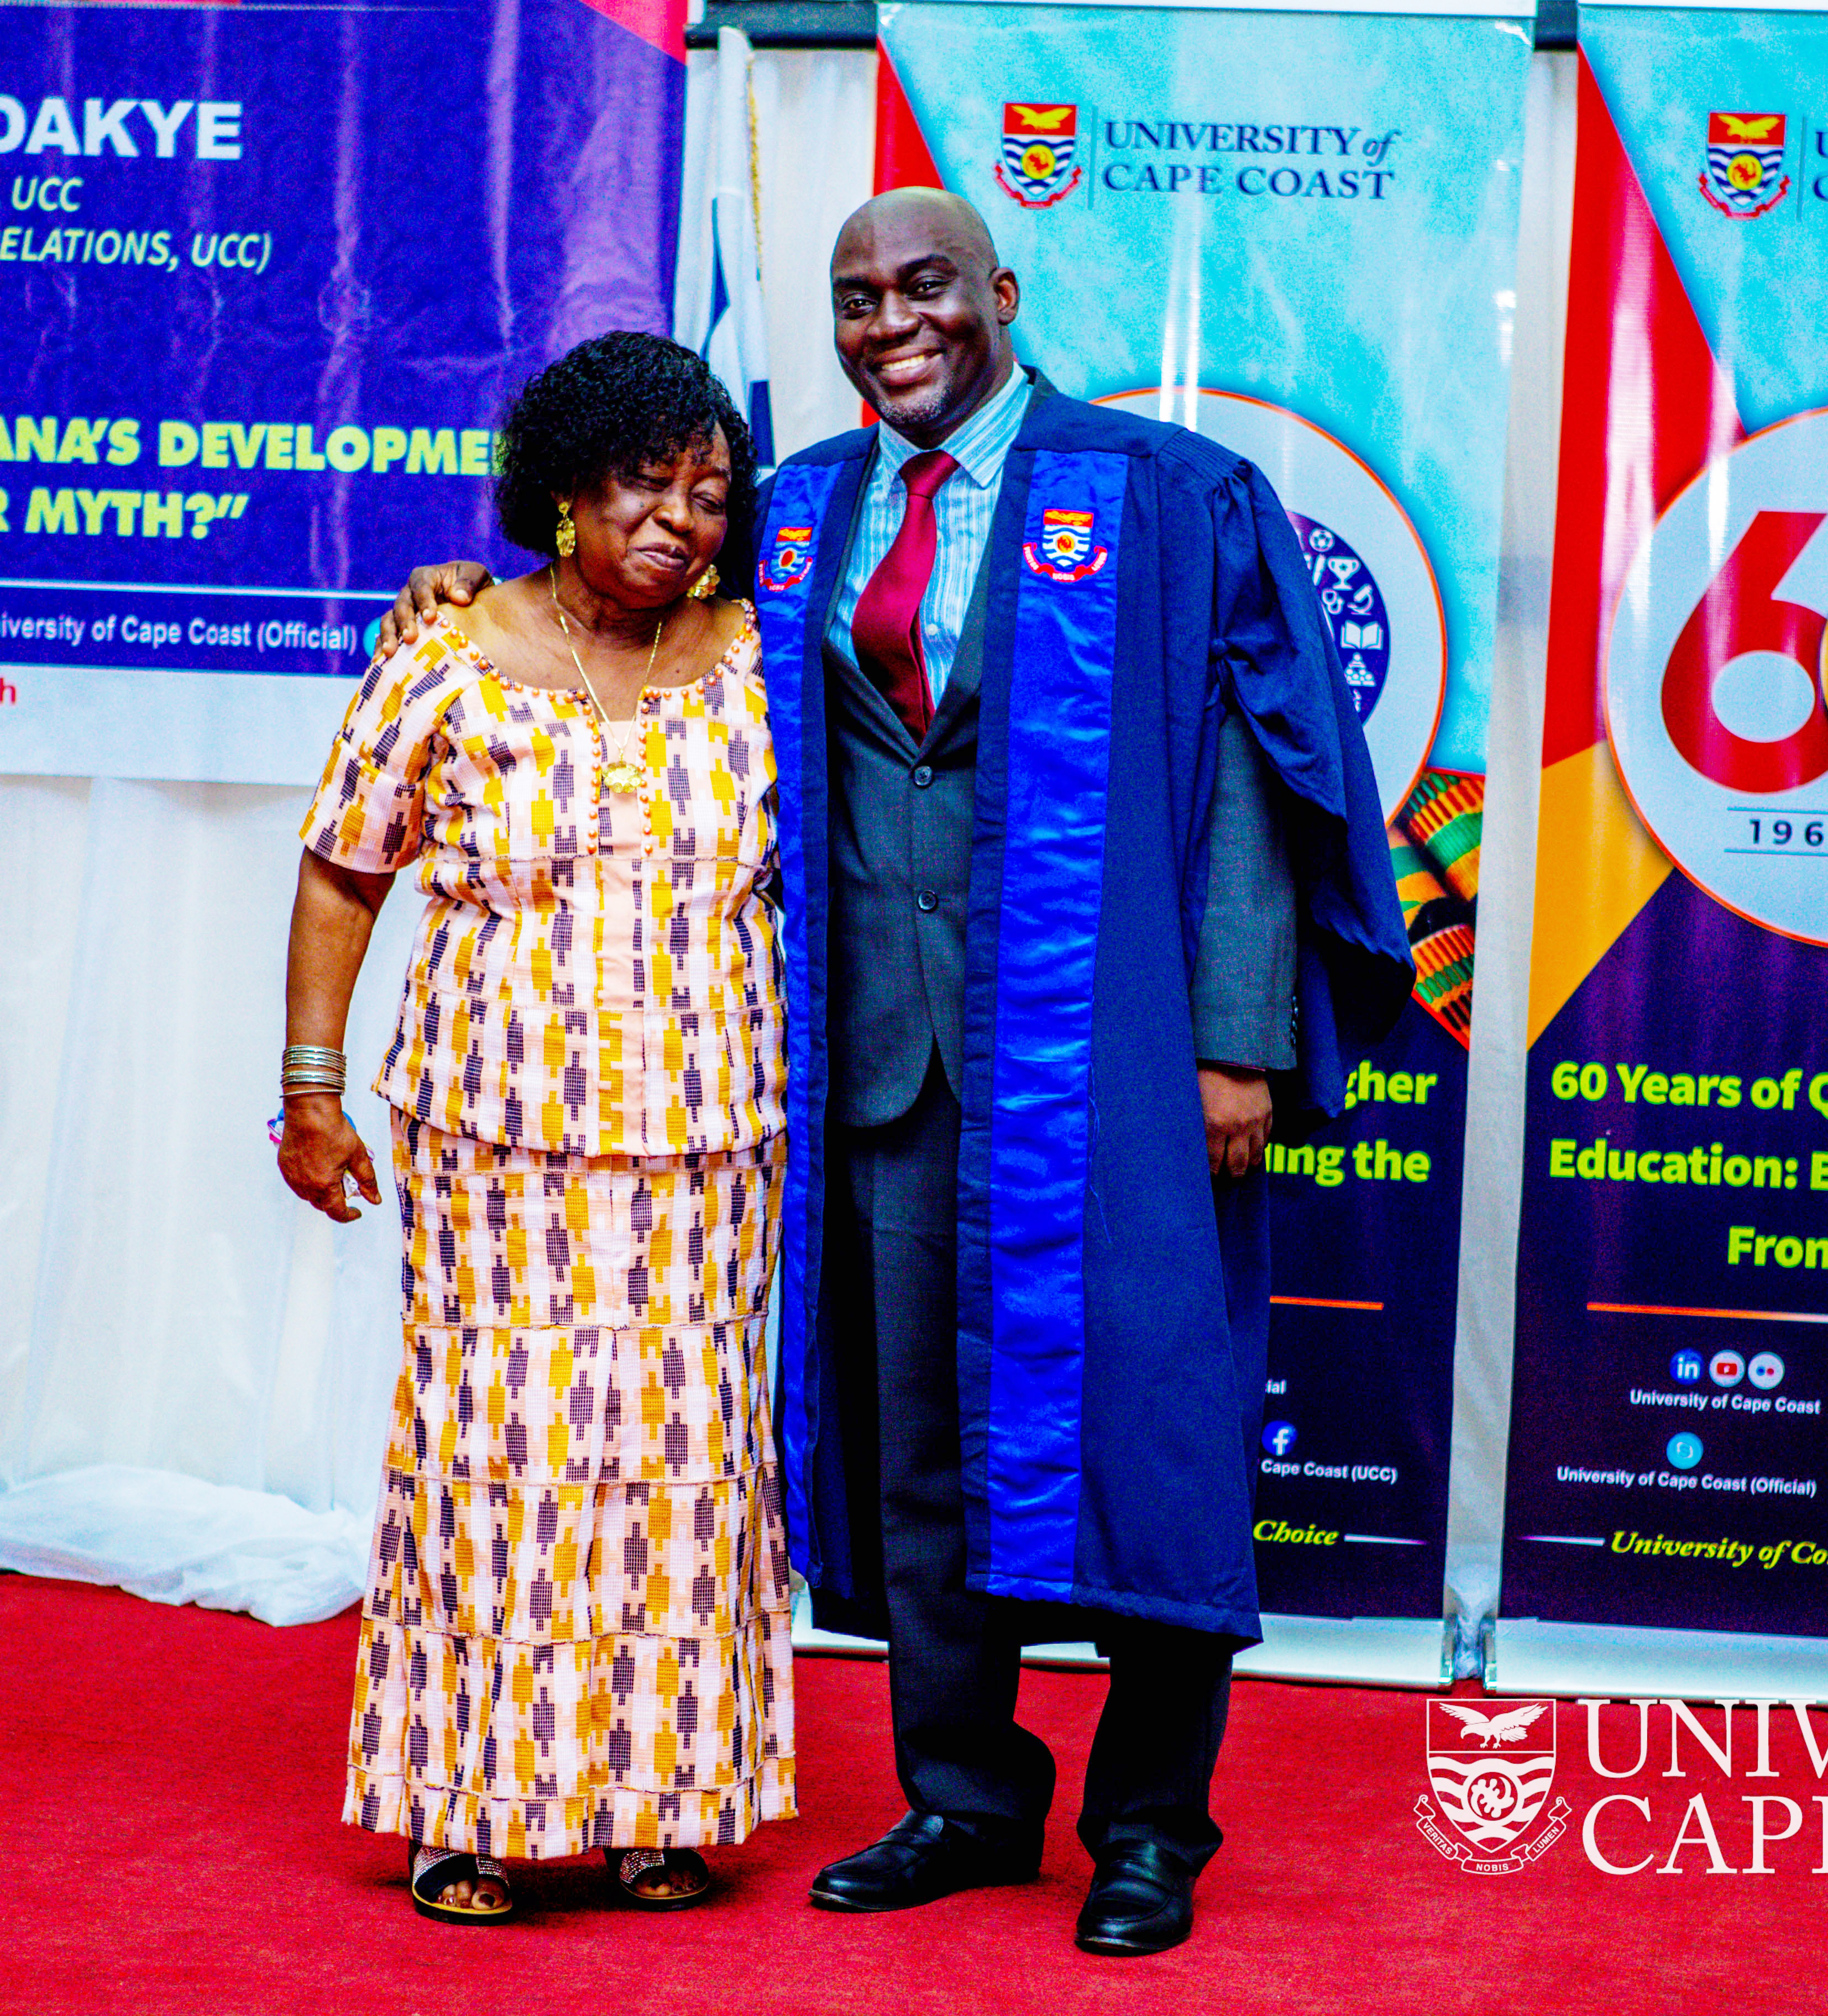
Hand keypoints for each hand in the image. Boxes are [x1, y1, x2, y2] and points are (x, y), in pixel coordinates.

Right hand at [278, 1093, 381, 1222]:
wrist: (309, 1110)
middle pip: (321, 1204)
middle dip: (335, 1202)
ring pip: (308, 1195)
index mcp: (324, 1185)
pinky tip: (317, 1169)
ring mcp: (291, 1176)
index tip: (357, 1212)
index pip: (336, 1212)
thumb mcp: (358, 1156)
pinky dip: (308, 1181)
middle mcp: (304, 1185)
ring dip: (320, 1192)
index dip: (349, 1216)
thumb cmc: (333, 1130)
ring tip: (332, 1177)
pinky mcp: (283, 1166)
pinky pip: (296, 1182)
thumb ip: (367, 1181)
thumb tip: (375, 1199)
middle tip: (347, 1187)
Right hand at [372, 560, 492, 658]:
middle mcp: (411, 593)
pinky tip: (381, 662)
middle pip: (402, 605)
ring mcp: (405, 612)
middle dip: (405, 622)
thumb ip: (469, 581)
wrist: (473, 600)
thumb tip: (459, 597)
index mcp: (427, 577)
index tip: (430, 618)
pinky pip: (388, 636)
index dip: (424, 601)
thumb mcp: (477, 575)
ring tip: (390, 653)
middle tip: (411, 638)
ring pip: (390, 621)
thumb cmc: (474, 586)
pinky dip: (382, 647)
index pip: (421, 586)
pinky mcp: (401, 629)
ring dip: (389, 636)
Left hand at [1198, 1064, 1272, 1177]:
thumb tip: (1192, 1144)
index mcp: (1215, 1125)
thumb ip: (1196, 1124)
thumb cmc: (1205, 1072)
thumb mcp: (1194, 1100)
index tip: (1209, 1176)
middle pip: (1237, 1164)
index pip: (1213, 1161)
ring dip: (1248, 1164)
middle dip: (1231, 1173)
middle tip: (1226, 1176)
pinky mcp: (1268, 1112)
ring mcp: (1256, 1121)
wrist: (1233, 1050)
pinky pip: (1267, 1138)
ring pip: (1256, 1154)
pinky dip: (1261, 1146)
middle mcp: (1238, 1127)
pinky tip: (1253, 1148)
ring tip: (1242, 1167)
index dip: (1211, 1171)